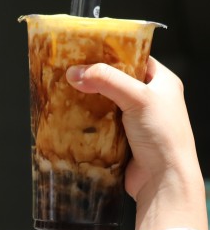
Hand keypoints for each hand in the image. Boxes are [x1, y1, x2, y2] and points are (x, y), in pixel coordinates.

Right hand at [66, 57, 205, 229]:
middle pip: (116, 80)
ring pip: (106, 103)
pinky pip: (100, 124)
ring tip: (65, 92)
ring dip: (88, 101)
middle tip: (70, 72)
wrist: (163, 180)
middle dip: (94, 78)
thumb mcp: (138, 99)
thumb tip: (75, 73)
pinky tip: (71, 117)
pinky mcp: (123, 139)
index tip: (86, 50)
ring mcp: (136, 120)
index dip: (112, 52)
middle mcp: (151, 99)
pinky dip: (87, 121)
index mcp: (163, 82)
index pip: (135, 58)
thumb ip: (107, 81)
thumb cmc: (163, 136)